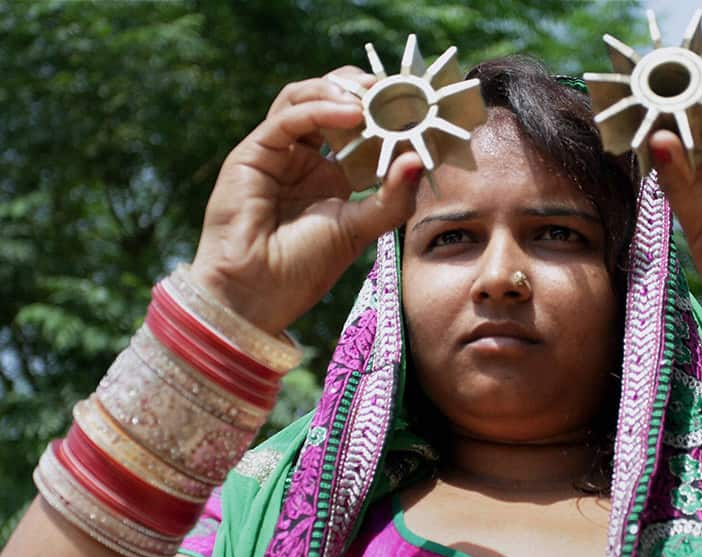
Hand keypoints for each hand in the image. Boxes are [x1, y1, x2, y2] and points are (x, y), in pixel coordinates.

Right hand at [190, 67, 424, 334]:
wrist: (256, 294)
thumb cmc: (303, 268)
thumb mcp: (360, 229)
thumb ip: (392, 199)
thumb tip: (419, 160)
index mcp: (332, 174)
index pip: (359, 126)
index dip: (384, 112)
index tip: (417, 106)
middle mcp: (305, 158)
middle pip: (331, 100)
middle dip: (363, 89)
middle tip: (394, 88)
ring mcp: (278, 152)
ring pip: (305, 98)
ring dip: (340, 89)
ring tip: (372, 95)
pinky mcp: (254, 153)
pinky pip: (288, 118)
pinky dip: (320, 109)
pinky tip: (351, 113)